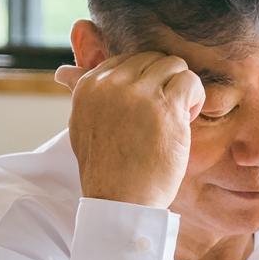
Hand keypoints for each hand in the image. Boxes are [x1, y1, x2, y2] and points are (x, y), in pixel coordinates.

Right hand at [55, 52, 203, 207]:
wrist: (120, 201)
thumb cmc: (107, 168)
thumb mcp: (83, 126)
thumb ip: (80, 94)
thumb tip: (62, 72)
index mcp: (89, 86)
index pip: (126, 60)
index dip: (142, 84)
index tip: (143, 112)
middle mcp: (110, 84)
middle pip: (151, 59)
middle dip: (162, 83)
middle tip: (162, 116)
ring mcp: (138, 93)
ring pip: (173, 65)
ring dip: (180, 89)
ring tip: (176, 118)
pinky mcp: (165, 106)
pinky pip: (190, 81)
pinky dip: (196, 98)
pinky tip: (187, 121)